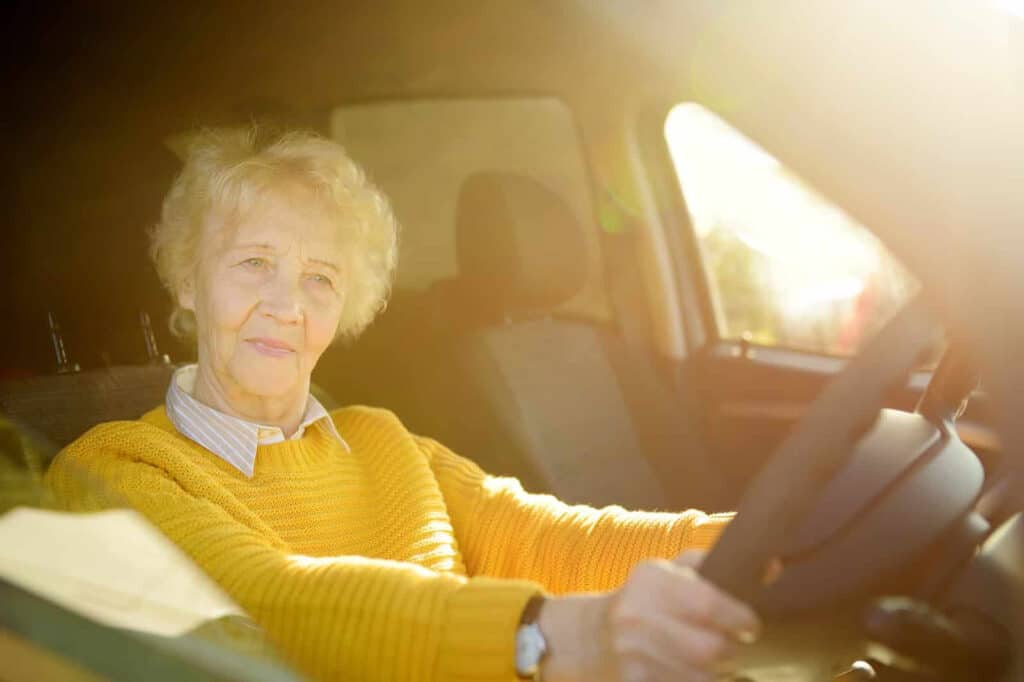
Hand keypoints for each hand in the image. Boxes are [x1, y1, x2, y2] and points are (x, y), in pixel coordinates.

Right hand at [537, 550, 760, 681]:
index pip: (708, 603)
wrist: (590, 636)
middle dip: (729, 650)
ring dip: (713, 672)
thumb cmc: (643, 600)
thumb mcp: (668, 571)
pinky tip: (686, 671)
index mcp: (651, 580)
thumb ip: (714, 565)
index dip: (739, 618)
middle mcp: (638, 616)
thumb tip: (771, 566)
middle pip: (710, 648)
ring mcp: (632, 654)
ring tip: (705, 659)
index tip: (750, 626)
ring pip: (701, 676)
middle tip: (730, 646)